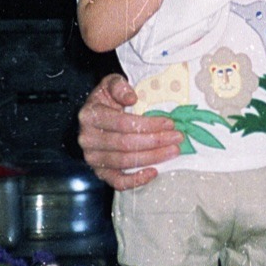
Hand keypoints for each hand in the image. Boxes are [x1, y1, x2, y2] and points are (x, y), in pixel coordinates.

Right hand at [77, 74, 182, 189]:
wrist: (97, 116)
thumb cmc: (108, 100)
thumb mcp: (111, 84)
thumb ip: (119, 86)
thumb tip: (131, 98)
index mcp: (90, 115)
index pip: (122, 123)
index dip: (148, 125)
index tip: (170, 123)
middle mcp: (87, 139)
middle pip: (125, 144)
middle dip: (155, 141)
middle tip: (178, 138)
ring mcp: (92, 158)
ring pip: (124, 162)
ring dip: (152, 158)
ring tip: (173, 151)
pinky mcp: (99, 172)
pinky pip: (117, 181)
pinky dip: (136, 180)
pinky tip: (154, 172)